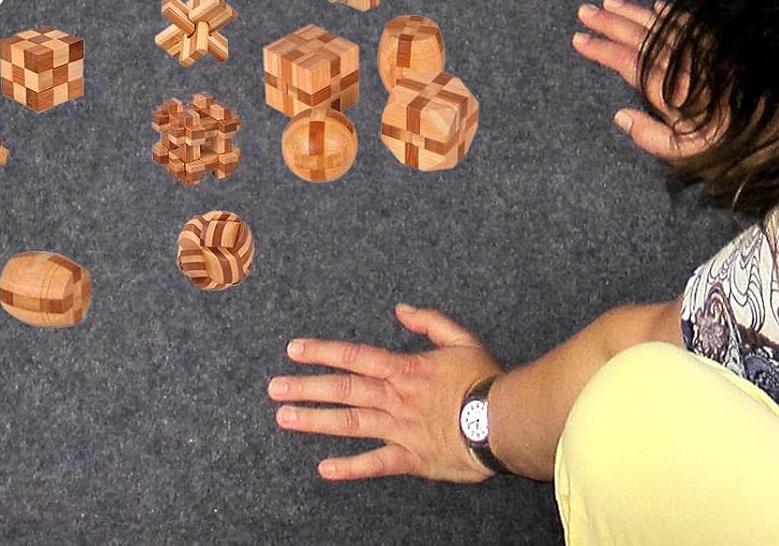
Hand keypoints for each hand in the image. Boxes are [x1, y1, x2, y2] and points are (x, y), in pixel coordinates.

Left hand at [269, 304, 500, 482]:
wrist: (504, 421)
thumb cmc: (483, 379)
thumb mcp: (459, 337)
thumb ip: (429, 321)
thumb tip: (400, 309)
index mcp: (402, 369)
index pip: (353, 356)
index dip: (321, 352)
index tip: (293, 350)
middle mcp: (394, 398)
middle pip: (342, 389)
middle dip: (305, 387)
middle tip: (273, 388)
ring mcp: (399, 429)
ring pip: (350, 424)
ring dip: (315, 421)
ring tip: (284, 419)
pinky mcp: (411, 459)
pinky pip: (376, 464)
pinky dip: (350, 468)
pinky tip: (324, 469)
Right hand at [573, 0, 716, 159]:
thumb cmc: (743, 144)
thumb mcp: (694, 156)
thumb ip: (653, 139)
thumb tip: (620, 116)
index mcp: (672, 91)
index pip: (628, 64)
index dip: (602, 50)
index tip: (579, 39)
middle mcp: (684, 64)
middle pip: (640, 38)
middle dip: (610, 24)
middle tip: (585, 11)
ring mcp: (705, 52)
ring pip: (662, 26)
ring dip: (633, 13)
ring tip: (609, 3)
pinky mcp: (725, 47)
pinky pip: (691, 24)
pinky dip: (670, 14)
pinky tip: (657, 7)